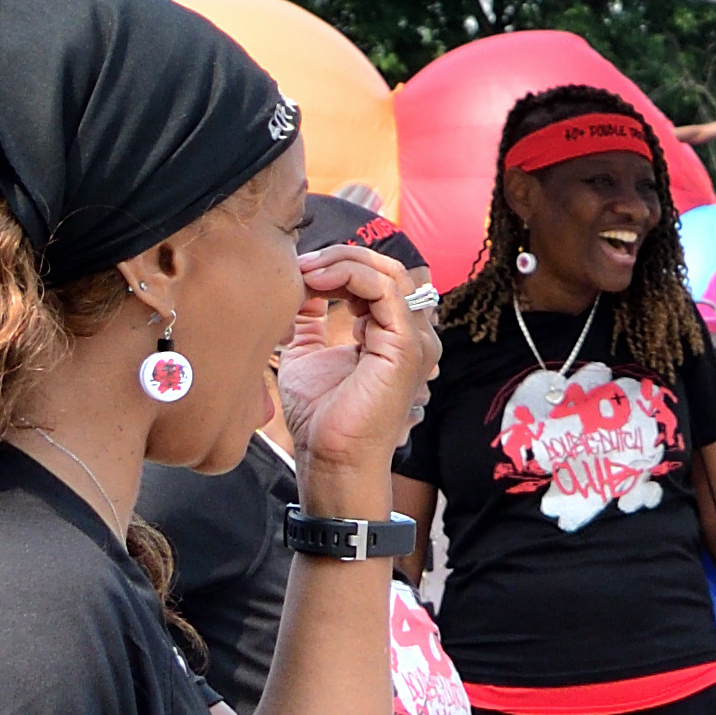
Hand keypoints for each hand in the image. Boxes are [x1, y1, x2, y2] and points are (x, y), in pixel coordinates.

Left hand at [278, 245, 440, 485]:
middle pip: (389, 269)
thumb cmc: (321, 417)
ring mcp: (416, 340)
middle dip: (342, 256)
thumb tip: (301, 286)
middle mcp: (414, 335)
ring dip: (344, 262)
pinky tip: (318, 282)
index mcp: (394, 335)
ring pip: (390, 273)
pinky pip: (385, 290)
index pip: (379, 279)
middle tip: (301, 263)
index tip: (298, 270)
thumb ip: (309, 320)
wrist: (330, 457)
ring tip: (307, 271)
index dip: (340, 265)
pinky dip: (350, 275)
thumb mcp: (307, 353)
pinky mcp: (407, 346)